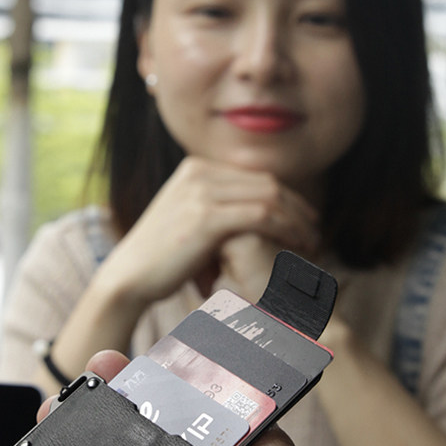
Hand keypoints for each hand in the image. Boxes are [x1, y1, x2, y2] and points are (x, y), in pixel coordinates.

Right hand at [98, 156, 319, 306]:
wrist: (129, 277)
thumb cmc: (158, 261)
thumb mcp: (186, 223)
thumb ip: (213, 212)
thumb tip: (244, 223)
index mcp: (195, 169)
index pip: (254, 177)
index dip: (286, 197)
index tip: (304, 219)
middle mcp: (199, 172)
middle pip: (266, 183)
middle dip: (297, 207)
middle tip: (316, 231)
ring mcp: (202, 192)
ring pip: (270, 197)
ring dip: (298, 220)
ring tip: (313, 242)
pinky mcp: (207, 216)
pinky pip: (263, 216)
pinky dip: (288, 229)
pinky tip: (299, 246)